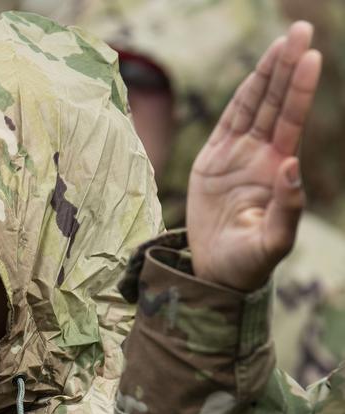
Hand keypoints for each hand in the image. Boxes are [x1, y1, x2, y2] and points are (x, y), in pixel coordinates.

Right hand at [187, 21, 321, 291]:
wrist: (217, 273)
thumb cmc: (249, 263)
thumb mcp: (273, 242)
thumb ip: (287, 208)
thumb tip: (291, 165)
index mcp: (279, 170)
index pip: (291, 120)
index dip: (300, 88)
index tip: (311, 56)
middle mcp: (262, 156)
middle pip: (276, 103)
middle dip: (287, 67)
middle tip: (300, 30)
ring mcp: (237, 156)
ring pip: (255, 106)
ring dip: (267, 74)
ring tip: (283, 41)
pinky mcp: (212, 162)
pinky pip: (228, 123)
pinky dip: (241, 98)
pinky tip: (256, 76)